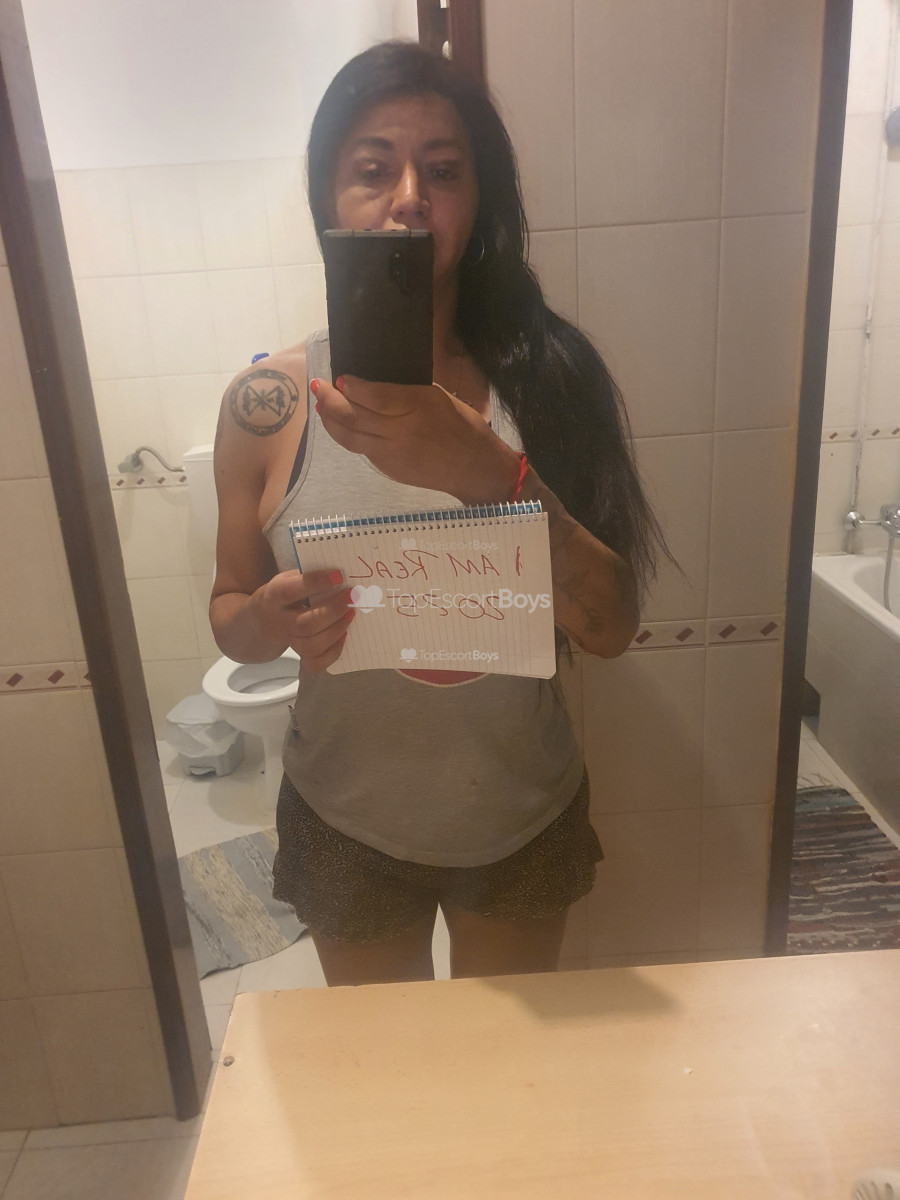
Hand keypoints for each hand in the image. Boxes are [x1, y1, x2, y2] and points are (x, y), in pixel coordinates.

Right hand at [251, 568, 353, 672]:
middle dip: (333, 610)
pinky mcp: (298, 654)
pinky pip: (315, 663)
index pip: (290, 591)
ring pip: (311, 645)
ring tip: (351, 613)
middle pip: (305, 624)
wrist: (259, 623)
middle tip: (352, 596)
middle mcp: (279, 622)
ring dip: (336, 630)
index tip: (338, 576)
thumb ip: (307, 576)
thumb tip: (342, 575)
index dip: (315, 583)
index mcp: (273, 597)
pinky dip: (333, 651)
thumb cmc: (281, 596)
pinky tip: (343, 634)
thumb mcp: (286, 580)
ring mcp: (288, 641)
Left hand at [312, 375, 519, 504]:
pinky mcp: (389, 469)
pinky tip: (340, 425)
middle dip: (330, 400)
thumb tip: (370, 386)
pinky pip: (361, 449)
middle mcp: (400, 432)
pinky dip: (346, 435)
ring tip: (320, 407)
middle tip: (317, 386)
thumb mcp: (438, 397)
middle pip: (354, 416)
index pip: (374, 397)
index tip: (340, 378)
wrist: (473, 468)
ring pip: (350, 436)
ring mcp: (391, 454)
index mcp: (417, 407)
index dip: (352, 387)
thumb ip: (404, 392)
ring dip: (330, 420)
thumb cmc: (461, 425)